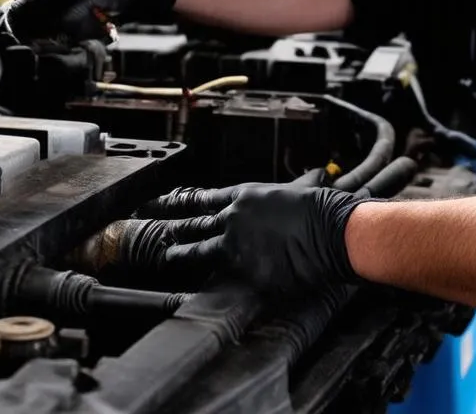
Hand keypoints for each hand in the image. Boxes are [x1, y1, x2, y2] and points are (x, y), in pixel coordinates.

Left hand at [149, 183, 373, 294]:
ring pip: (198, 248)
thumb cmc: (318, 208)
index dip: (183, 200)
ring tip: (163, 255)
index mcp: (245, 194)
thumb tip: (292, 189)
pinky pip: (218, 276)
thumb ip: (277, 199)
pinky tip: (186, 285)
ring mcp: (235, 243)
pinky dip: (200, 279)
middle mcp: (234, 216)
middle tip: (148, 222)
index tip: (165, 200)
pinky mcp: (243, 269)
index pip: (205, 197)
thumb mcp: (294, 192)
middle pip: (193, 221)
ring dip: (178, 252)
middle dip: (169, 223)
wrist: (328, 229)